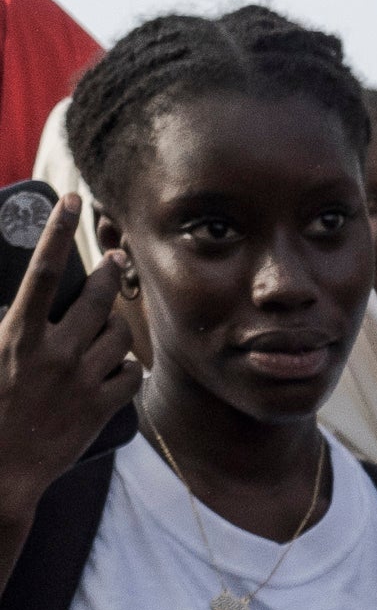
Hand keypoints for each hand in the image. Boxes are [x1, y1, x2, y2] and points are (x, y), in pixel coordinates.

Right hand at [0, 196, 132, 515]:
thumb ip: (2, 325)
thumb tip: (13, 302)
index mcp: (16, 335)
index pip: (43, 271)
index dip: (58, 231)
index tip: (72, 201)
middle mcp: (55, 353)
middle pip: (98, 298)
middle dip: (111, 274)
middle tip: (115, 260)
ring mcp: (82, 380)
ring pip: (119, 335)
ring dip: (117, 325)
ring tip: (108, 323)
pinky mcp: (102, 408)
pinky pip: (130, 373)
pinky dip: (126, 367)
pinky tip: (115, 367)